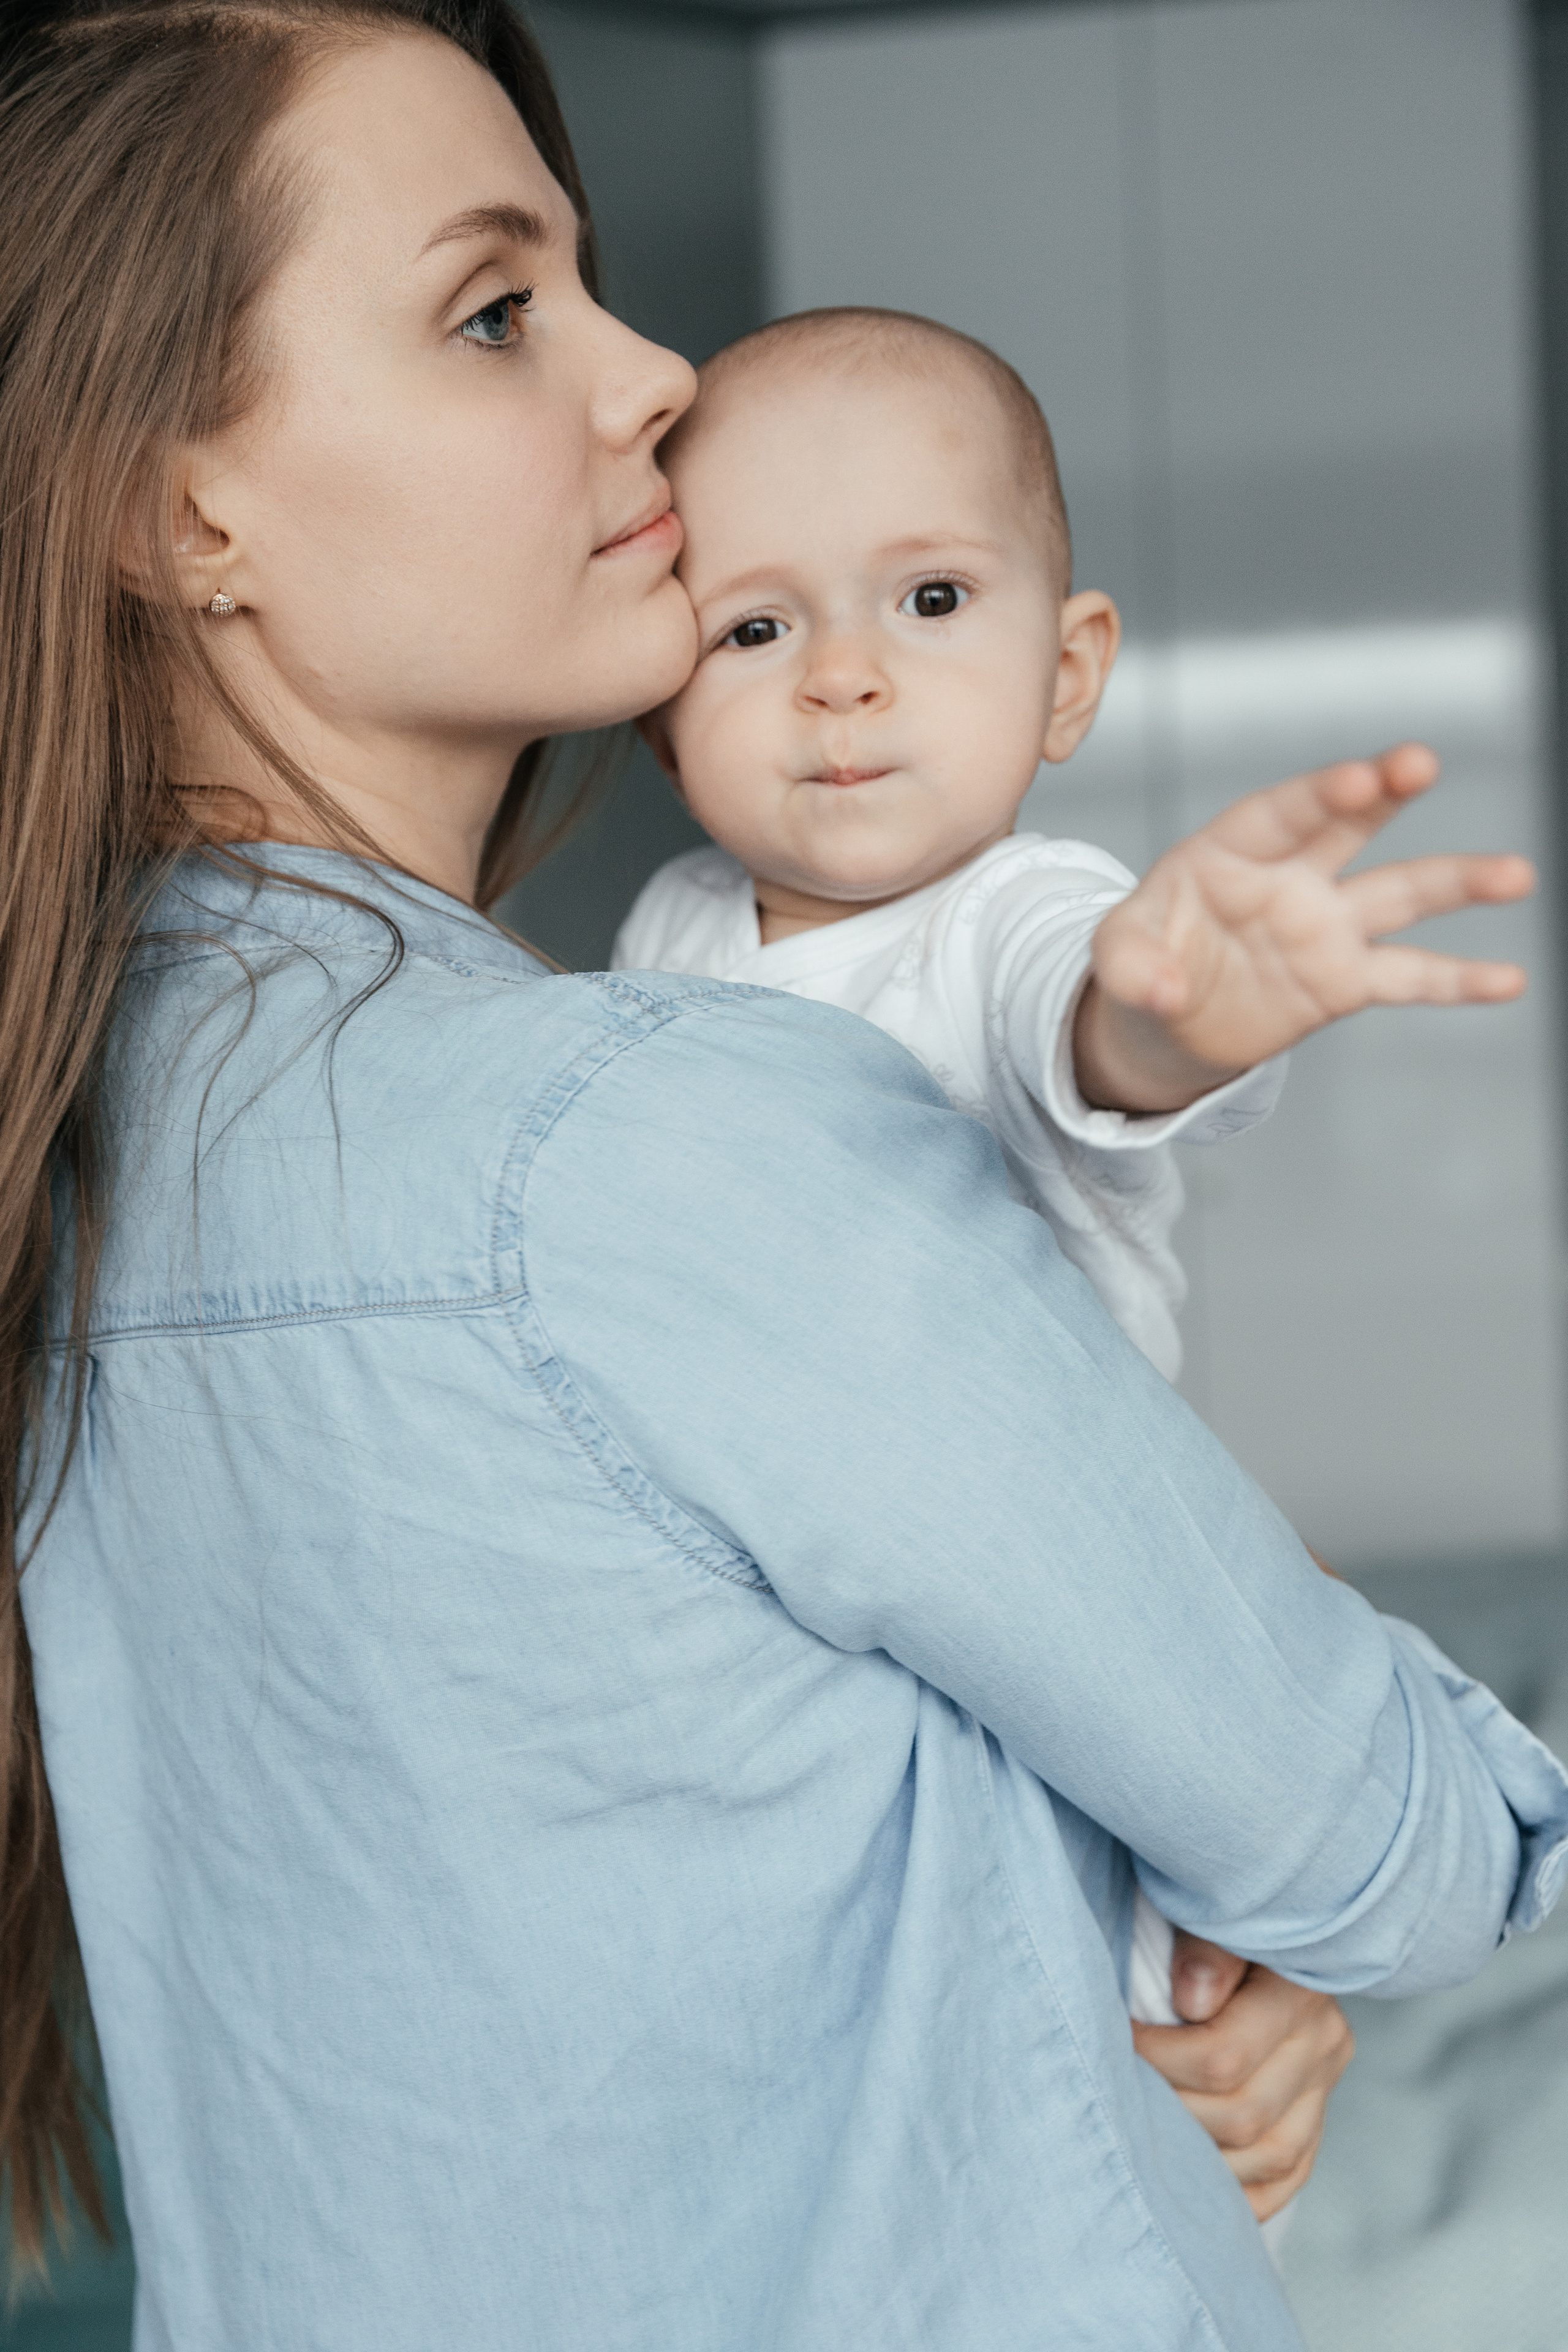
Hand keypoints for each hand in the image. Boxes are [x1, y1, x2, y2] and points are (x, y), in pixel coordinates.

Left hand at [1074, 742, 1533, 1114]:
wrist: (1165, 1021)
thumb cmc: (1144, 961)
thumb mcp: (1117, 957)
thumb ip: (1132, 966)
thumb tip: (1163, 993)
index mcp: (1231, 850)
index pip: (1280, 812)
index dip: (1319, 795)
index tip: (1360, 777)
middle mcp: (1291, 876)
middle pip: (1345, 827)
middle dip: (1382, 793)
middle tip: (1420, 762)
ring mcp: (1325, 926)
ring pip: (1400, 894)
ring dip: (1457, 882)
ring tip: (1516, 874)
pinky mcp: (1344, 980)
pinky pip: (1409, 977)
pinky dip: (1458, 980)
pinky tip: (1509, 979)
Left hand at [1131, 1932, 1355, 2219]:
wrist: (1248, 1931)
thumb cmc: (1208, 1919)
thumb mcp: (1206, 1914)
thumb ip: (1204, 1947)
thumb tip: (1192, 1999)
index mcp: (1298, 1988)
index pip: (1223, 2057)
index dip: (1157, 2058)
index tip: (1117, 2039)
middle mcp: (1323, 2042)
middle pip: (1242, 2114)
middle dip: (1171, 2110)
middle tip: (1126, 2091)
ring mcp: (1323, 2086)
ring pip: (1269, 2157)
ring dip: (1203, 2159)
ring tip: (1151, 2131)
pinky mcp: (1314, 2119)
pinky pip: (1285, 2179)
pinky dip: (1239, 2192)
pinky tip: (1196, 2185)